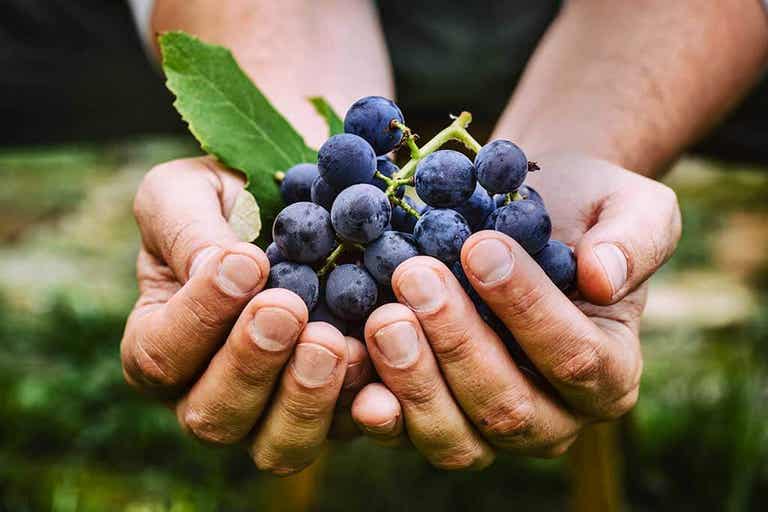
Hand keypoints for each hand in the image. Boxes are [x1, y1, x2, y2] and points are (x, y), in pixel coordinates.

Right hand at [120, 157, 372, 473]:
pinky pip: (347, 430)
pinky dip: (365, 408)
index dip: (201, 316)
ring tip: (332, 341)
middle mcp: (209, 393)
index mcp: (161, 344)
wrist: (296, 206)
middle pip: (215, 417)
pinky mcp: (334, 410)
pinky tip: (381, 376)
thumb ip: (185, 230)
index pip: (161, 354)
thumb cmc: (228, 198)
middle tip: (287, 309)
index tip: (248, 261)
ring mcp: (274, 411)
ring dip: (306, 399)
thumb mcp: (187, 192)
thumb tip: (218, 271)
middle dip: (252, 365)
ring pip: (279, 446)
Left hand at [351, 152, 680, 466]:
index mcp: (608, 372)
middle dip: (458, 343)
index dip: (527, 308)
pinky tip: (349, 363)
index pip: (574, 358)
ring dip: (413, 380)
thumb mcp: (629, 206)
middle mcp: (552, 416)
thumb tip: (605, 278)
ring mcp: (488, 428)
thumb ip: (635, 239)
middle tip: (416, 276)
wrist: (519, 216)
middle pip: (507, 408)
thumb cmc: (580, 211)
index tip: (480, 246)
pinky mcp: (433, 418)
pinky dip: (374, 407)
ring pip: (454, 438)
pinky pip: (403, 433)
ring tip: (383, 315)